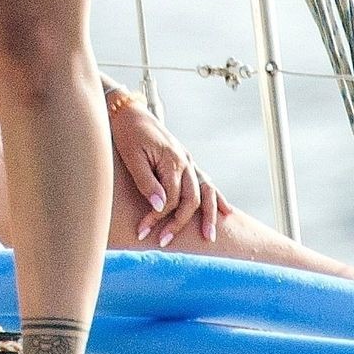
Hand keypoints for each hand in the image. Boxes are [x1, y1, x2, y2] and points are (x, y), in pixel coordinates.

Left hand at [110, 95, 230, 245]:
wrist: (128, 111)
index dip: (158, 217)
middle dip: (179, 224)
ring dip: (208, 216)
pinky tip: (226, 211)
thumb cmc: (127, 133)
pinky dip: (216, 197)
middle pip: (190, 200)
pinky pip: (206, 181)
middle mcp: (185, 162)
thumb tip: (161, 207)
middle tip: (164, 242)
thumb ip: (147, 182)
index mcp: (172, 161)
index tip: (143, 231)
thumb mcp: (132, 157)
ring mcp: (188, 161)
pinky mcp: (186, 160)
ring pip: (205, 192)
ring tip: (209, 237)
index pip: (171, 199)